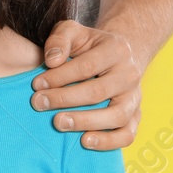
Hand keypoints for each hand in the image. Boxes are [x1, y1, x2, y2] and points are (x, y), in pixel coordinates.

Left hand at [33, 20, 142, 149]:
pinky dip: (108, 142)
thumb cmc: (88, 45)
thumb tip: (52, 61)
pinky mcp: (135, 116)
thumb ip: (59, 40)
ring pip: (116, 116)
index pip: (86, 66)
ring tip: (58, 123)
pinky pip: (128, 134)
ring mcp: (135, 97)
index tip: (36, 84)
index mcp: (116, 49)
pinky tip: (84, 141)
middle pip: (98, 91)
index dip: (60, 77)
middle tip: (39, 103)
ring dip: (85, 122)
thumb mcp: (72, 31)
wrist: (117, 56)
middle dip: (65, 99)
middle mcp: (130, 74)